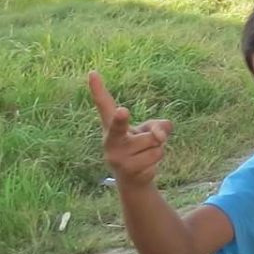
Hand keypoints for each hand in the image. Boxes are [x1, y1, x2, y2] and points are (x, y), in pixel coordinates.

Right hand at [92, 72, 172, 187]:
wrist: (133, 180)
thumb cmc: (140, 147)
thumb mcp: (151, 131)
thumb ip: (159, 126)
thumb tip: (161, 135)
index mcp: (111, 127)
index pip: (104, 105)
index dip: (98, 89)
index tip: (93, 72)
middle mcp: (110, 141)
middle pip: (118, 127)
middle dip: (120, 120)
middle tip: (123, 111)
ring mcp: (118, 158)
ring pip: (154, 141)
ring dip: (157, 147)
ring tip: (145, 154)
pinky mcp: (129, 171)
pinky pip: (157, 156)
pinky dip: (157, 160)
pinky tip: (145, 167)